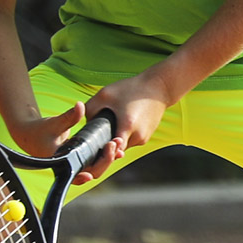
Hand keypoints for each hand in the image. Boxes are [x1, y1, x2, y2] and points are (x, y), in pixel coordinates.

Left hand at [75, 69, 172, 183]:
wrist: (159, 87)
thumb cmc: (132, 88)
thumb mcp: (105, 94)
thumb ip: (90, 109)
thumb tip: (82, 124)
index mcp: (127, 126)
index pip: (111, 152)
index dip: (100, 154)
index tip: (90, 150)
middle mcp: (137, 136)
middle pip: (115, 152)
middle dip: (104, 148)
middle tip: (92, 141)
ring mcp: (143, 138)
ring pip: (122, 148)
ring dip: (113, 142)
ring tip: (106, 130)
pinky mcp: (146, 137)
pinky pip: (129, 142)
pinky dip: (122, 137)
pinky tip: (118, 125)